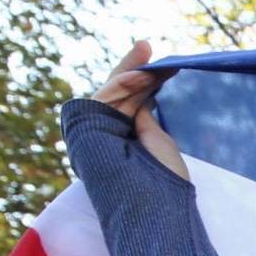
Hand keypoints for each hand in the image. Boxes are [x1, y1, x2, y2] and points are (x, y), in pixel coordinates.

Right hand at [90, 40, 188, 181]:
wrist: (156, 209)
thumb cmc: (163, 183)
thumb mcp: (157, 141)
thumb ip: (144, 118)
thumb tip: (142, 99)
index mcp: (124, 139)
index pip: (133, 102)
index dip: (146, 83)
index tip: (166, 67)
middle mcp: (108, 135)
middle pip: (120, 93)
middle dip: (135, 68)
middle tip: (149, 47)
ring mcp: (97, 132)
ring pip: (112, 91)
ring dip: (131, 70)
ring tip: (149, 52)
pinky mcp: (89, 129)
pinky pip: (106, 98)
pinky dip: (124, 83)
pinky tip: (143, 73)